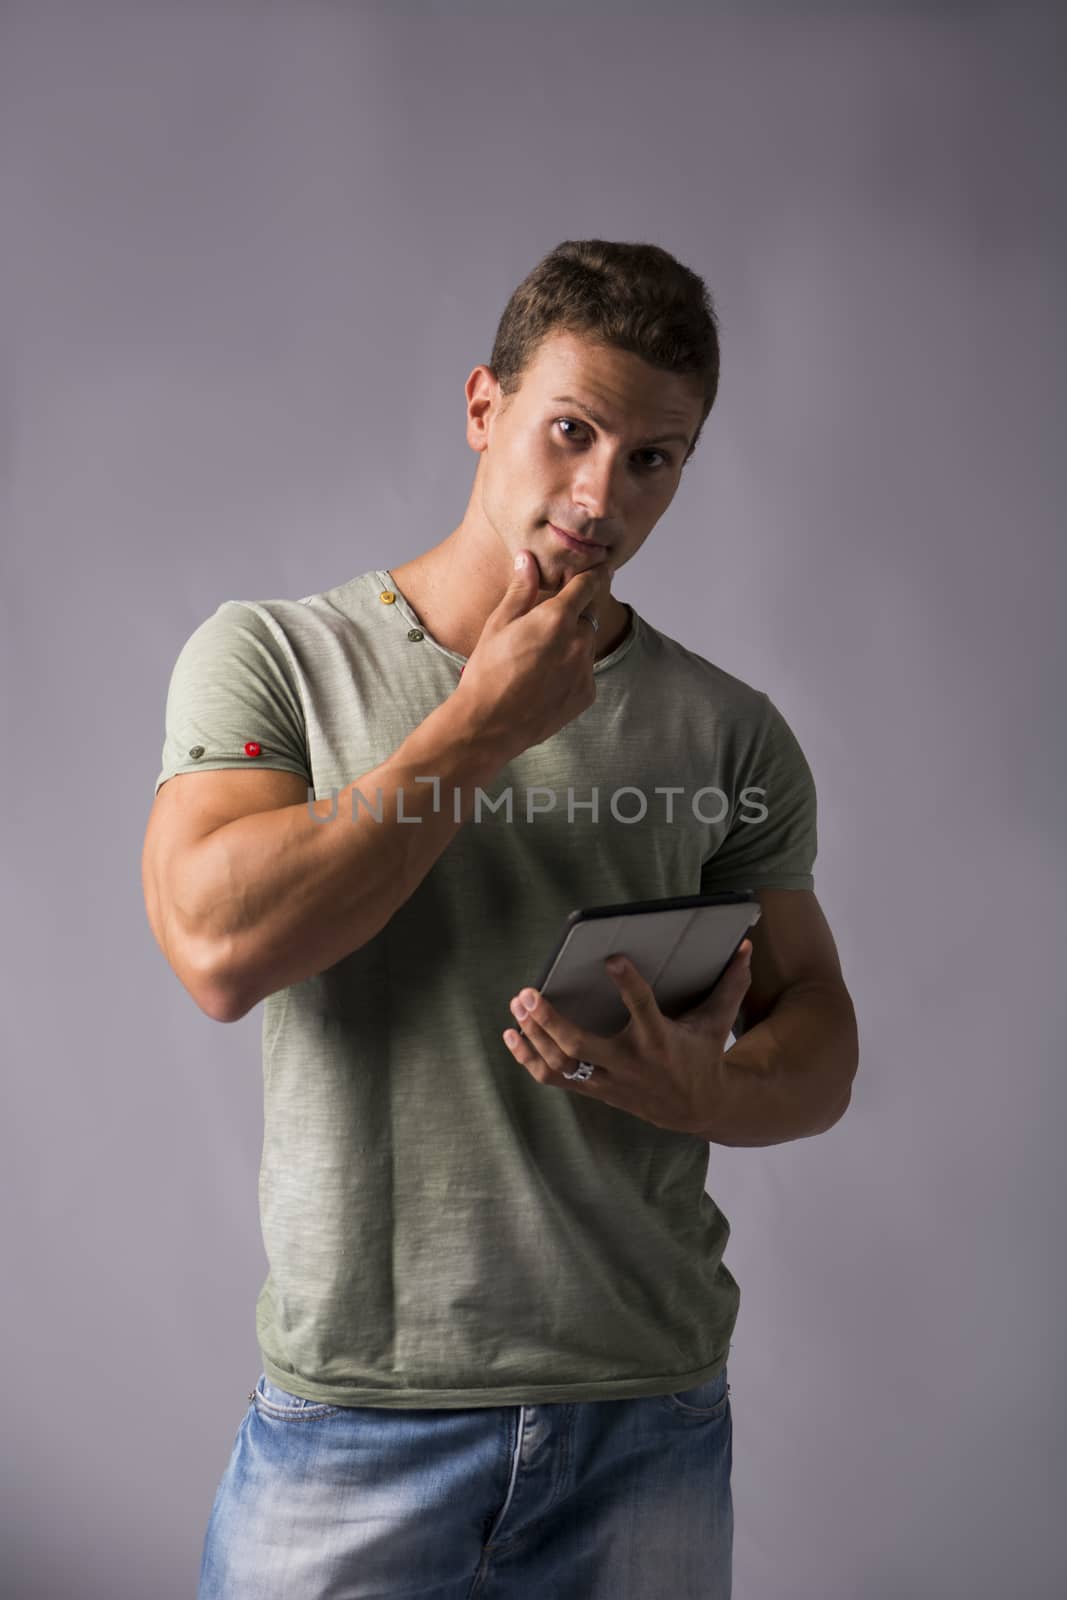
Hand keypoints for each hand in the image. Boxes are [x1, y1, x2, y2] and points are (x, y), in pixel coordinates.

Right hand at [456, 551, 613, 763]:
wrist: (489, 725)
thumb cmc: (488, 672)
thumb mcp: (498, 624)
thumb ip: (521, 590)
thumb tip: (528, 560)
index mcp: (557, 618)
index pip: (589, 584)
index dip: (595, 573)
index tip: (601, 567)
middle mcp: (579, 642)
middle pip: (587, 616)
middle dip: (573, 615)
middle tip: (548, 625)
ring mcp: (586, 670)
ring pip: (585, 645)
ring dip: (571, 644)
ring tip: (538, 659)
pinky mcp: (586, 694)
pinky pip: (584, 672)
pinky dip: (570, 671)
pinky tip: (543, 680)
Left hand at [502, 940, 753, 1136]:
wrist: (700, 1109)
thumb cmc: (704, 1055)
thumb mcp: (717, 1021)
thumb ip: (730, 983)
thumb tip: (747, 947)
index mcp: (660, 1039)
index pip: (641, 1007)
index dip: (627, 982)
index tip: (611, 958)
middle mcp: (629, 1062)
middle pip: (580, 1045)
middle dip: (549, 1020)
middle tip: (527, 993)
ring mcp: (609, 1080)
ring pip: (561, 1064)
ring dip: (534, 1037)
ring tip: (517, 1008)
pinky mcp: (596, 1090)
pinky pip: (555, 1079)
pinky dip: (529, 1059)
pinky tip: (512, 1035)